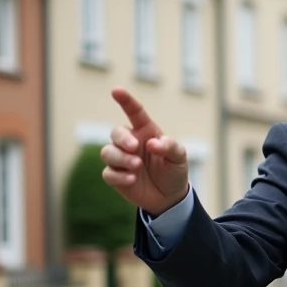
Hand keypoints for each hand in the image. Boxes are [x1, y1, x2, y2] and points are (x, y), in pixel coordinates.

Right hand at [101, 87, 189, 215]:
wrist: (170, 196)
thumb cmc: (174, 170)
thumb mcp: (179, 157)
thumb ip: (170, 147)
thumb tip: (152, 143)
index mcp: (146, 132)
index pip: (134, 112)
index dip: (125, 100)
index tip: (116, 90)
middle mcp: (131, 142)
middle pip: (116, 132)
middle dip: (122, 139)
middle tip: (134, 147)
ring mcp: (121, 159)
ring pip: (107, 152)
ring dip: (120, 158)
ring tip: (137, 166)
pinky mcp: (116, 176)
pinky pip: (107, 172)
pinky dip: (118, 176)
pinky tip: (132, 180)